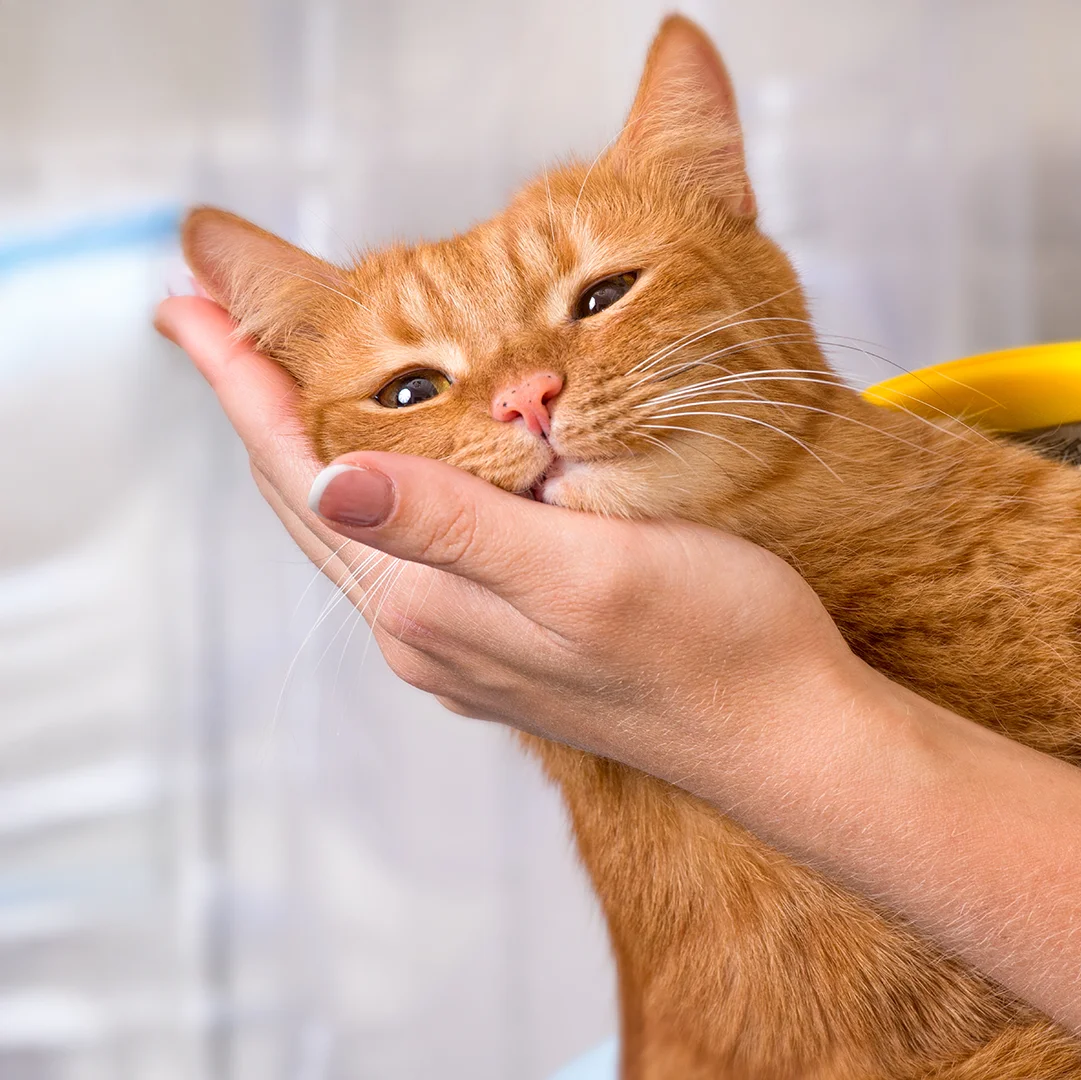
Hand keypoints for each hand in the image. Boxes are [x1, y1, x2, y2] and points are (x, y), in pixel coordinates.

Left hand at [153, 295, 862, 777]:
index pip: (302, 479)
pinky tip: (407, 460)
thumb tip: (329, 483)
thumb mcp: (586, 573)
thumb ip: (455, 530)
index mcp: (431, 607)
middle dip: (260, 408)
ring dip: (316, 444)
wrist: (793, 735)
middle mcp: (432, 631)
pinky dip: (387, 482)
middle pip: (314, 502)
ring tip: (286, 376)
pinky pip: (418, 549)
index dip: (243, 387)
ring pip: (362, 527)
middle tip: (208, 320)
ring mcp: (473, 644)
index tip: (184, 307)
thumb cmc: (716, 644)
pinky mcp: (520, 643)